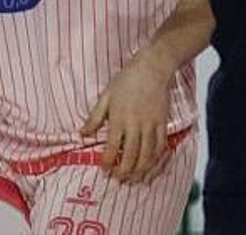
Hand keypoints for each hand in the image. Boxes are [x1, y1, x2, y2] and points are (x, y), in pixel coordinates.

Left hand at [81, 55, 172, 183]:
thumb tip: (82, 134)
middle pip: (130, 156)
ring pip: (146, 156)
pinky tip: (150, 167)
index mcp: (119, 118)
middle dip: (123, 172)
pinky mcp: (163, 123)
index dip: (107, 163)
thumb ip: (94, 117)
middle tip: (118, 179)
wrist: (153, 67)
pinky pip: (160, 147)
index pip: (111, 148)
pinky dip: (155, 160)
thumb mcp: (106, 96)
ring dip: (139, 171)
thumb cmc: (127, 79)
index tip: (104, 170)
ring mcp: (151, 125)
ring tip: (133, 179)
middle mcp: (135, 124)